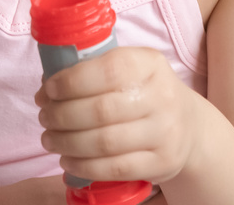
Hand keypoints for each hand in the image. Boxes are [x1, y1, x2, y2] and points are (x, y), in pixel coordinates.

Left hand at [35, 45, 205, 186]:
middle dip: (62, 116)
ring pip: (104, 142)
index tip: (47, 91)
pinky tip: (67, 160)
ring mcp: (165, 133)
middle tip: (44, 117)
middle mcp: (162, 97)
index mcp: (150, 64)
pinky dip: (84, 166)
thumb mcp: (133, 68)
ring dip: (67, 143)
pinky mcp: (162, 163)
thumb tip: (48, 82)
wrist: (189, 127)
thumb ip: (97, 68)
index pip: (107, 71)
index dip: (71, 82)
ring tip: (49, 139)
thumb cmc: (145, 92)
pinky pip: (115, 168)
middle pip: (100, 111)